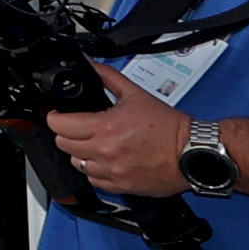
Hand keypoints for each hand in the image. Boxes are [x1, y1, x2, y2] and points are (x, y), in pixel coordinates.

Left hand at [44, 59, 189, 201]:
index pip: (59, 125)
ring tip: (95, 144)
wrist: (193, 153)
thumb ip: (107, 77)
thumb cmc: (169, 127)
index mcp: (106, 127)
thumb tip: (88, 63)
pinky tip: (107, 160)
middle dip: (67, 133)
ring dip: (80, 153)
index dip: (55, 117)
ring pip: (76, 163)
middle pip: (63, 144)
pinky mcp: (121, 186)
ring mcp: (112, 171)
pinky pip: (94, 180)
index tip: (59, 115)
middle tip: (78, 127)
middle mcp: (105, 151)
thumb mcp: (135, 94)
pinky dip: (95, 170)